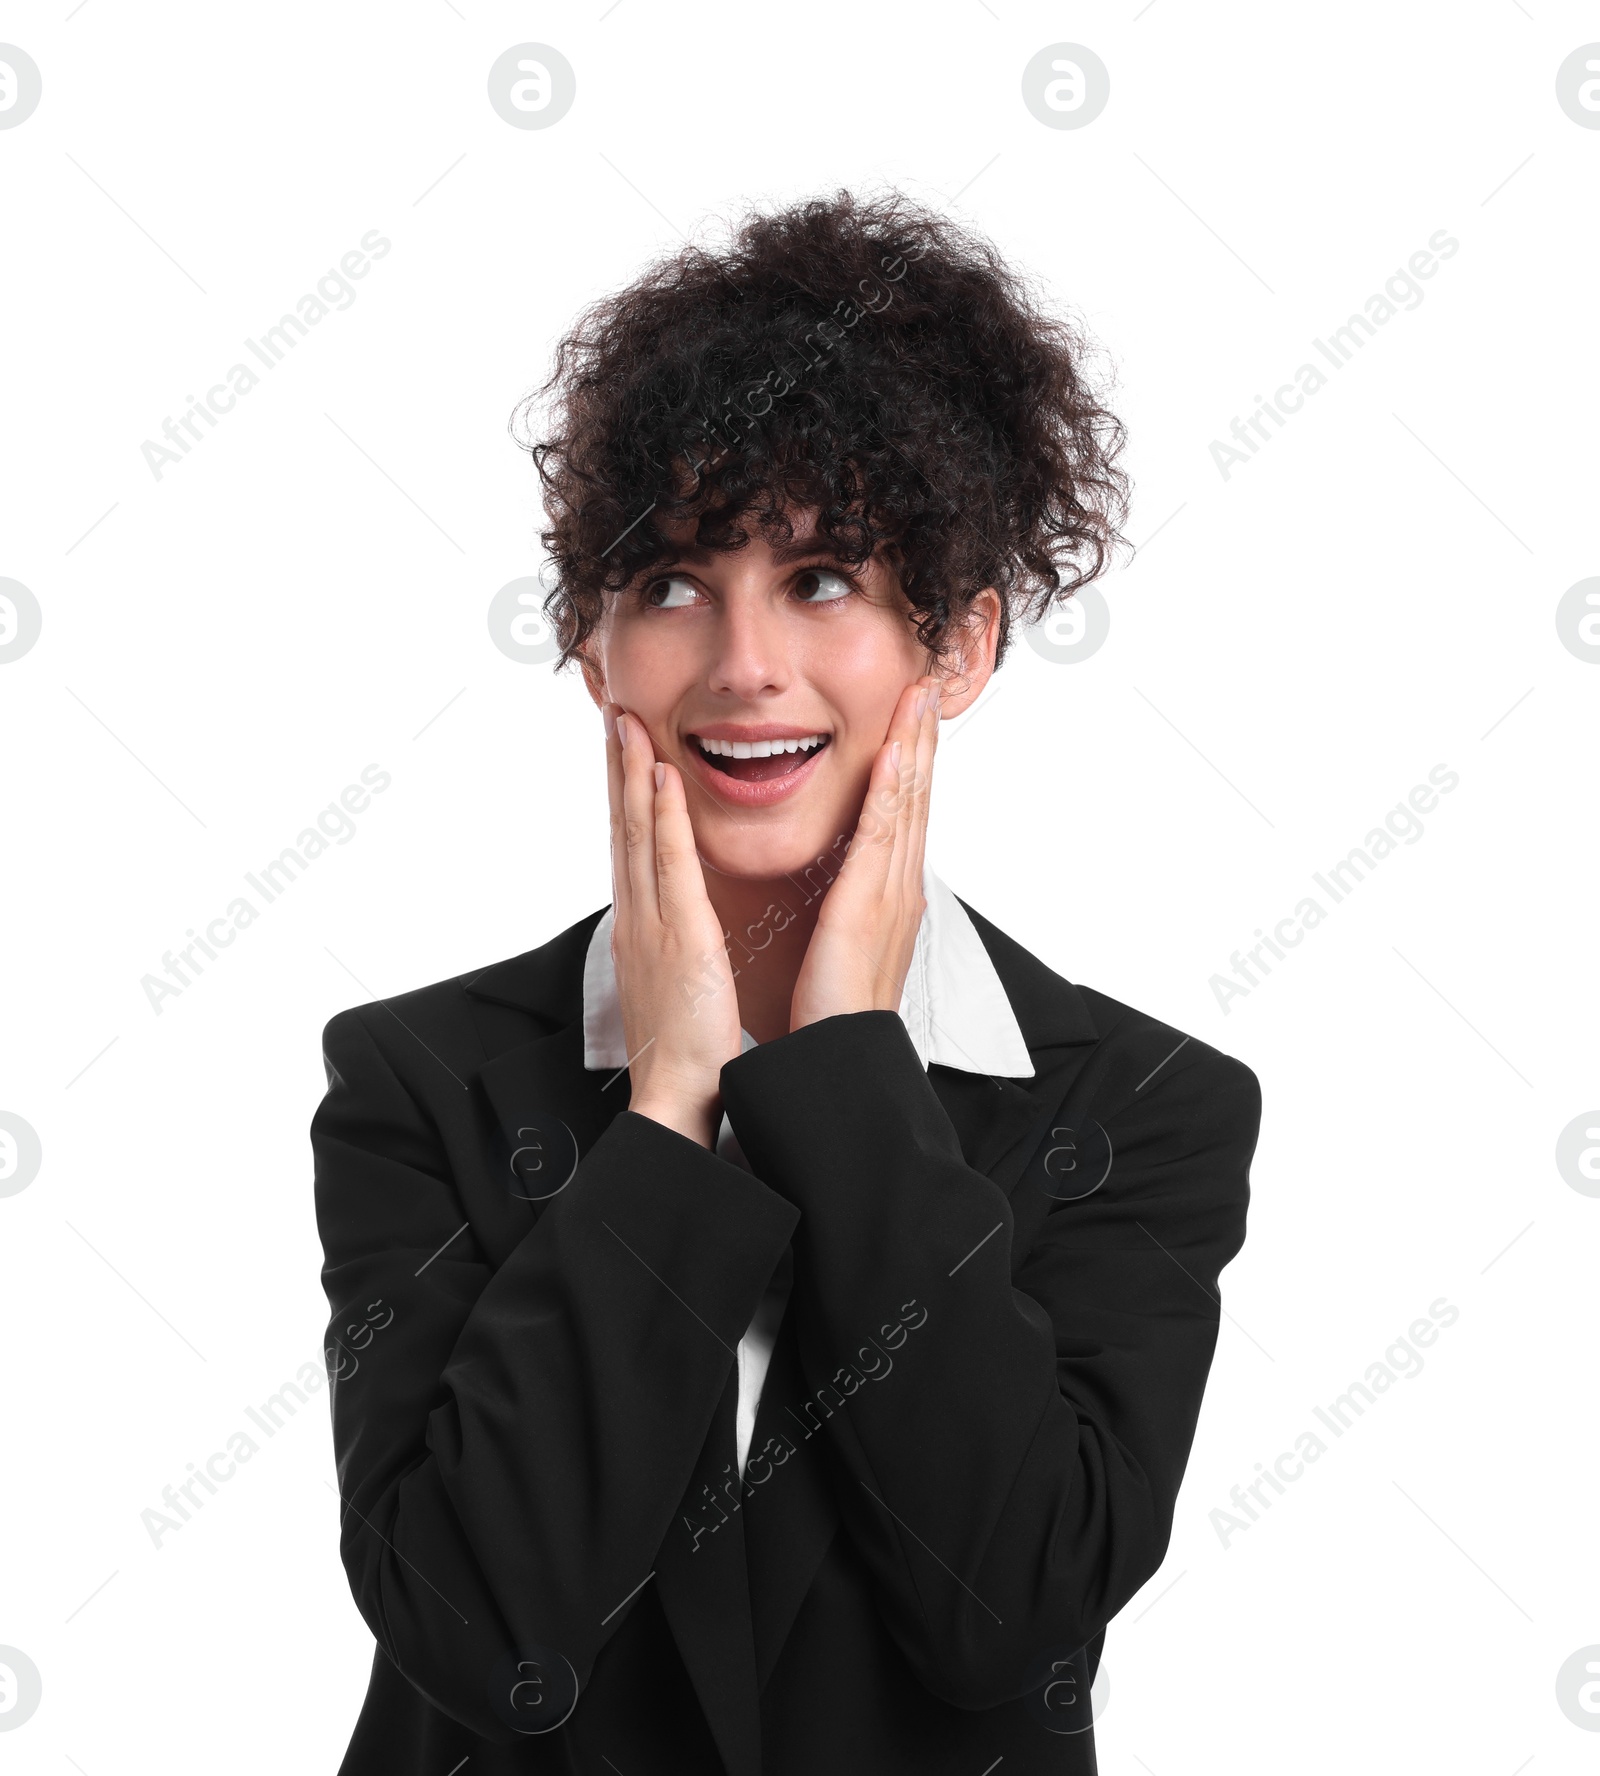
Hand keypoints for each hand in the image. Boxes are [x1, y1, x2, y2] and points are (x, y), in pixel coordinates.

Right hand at [603, 703, 741, 1146]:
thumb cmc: (687, 1049)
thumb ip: (678, 946)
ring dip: (630, 774)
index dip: (625, 794)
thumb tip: (683, 925)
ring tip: (626, 722)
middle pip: (623, 827)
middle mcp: (639, 916)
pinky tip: (659, 777)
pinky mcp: (677, 936)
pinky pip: (668, 864)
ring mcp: (652, 923)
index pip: (632, 846)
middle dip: (617, 769)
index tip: (624, 750)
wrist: (677, 1097)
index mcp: (643, 927)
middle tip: (612, 713)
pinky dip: (661, 816)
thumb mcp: (679, 983)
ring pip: (637, 833)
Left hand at [790, 674, 940, 1031]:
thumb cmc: (834, 1013)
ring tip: (918, 699)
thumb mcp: (843, 946)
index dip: (912, 764)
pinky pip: (882, 839)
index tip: (912, 719)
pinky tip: (896, 756)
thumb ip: (851, 908)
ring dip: (914, 748)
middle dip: (922, 740)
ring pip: (909, 806)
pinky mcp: (869, 907)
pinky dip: (893, 793)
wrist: (840, 1058)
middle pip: (918, 798)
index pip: (905, 814)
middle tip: (927, 687)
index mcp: (889, 896)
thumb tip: (854, 884)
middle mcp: (899, 888)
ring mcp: (891, 895)